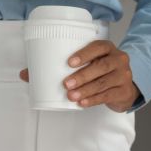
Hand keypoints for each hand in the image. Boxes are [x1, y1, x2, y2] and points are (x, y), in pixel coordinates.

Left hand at [19, 40, 139, 111]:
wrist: (124, 89)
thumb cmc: (100, 73)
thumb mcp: (87, 65)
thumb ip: (59, 67)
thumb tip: (26, 74)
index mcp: (107, 49)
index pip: (98, 47)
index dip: (84, 53)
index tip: (69, 63)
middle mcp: (118, 60)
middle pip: (102, 66)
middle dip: (82, 76)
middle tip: (66, 84)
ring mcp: (123, 76)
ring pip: (104, 82)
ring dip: (86, 90)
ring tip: (71, 96)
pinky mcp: (123, 91)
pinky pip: (107, 95)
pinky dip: (94, 100)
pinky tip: (83, 103)